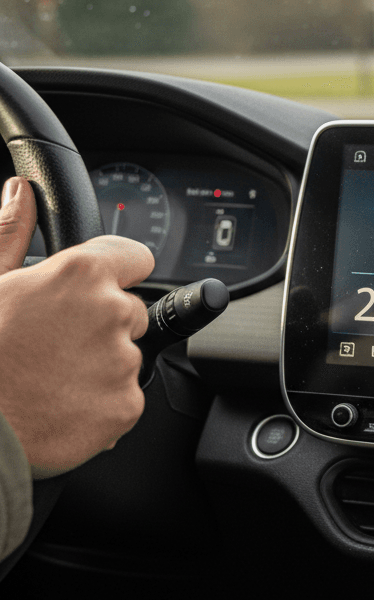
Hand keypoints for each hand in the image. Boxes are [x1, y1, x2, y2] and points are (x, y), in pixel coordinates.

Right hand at [0, 176, 154, 475]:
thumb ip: (10, 235)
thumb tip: (20, 193)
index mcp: (82, 275)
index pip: (135, 257)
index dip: (118, 272)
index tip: (105, 285)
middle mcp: (112, 313)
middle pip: (130, 313)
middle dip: (103, 326)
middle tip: (54, 346)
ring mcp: (122, 362)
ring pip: (125, 358)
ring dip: (99, 368)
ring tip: (49, 379)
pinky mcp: (126, 406)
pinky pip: (124, 400)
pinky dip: (100, 406)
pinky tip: (60, 406)